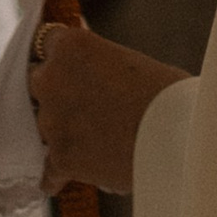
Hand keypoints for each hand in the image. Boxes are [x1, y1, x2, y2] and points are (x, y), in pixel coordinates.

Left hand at [28, 22, 188, 194]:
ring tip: (90, 142)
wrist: (179, 137)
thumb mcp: (127, 61)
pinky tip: (67, 175)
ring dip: (59, 132)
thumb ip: (97, 61)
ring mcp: (52, 122)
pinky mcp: (60, 159)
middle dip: (54, 92)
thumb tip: (88, 60)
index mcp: (71, 46)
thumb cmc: (165, 93)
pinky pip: (48, 170)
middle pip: (36, 82)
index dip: (59, 56)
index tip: (66, 66)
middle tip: (80, 105)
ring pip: (42, 126)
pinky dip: (57, 174)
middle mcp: (52, 79)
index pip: (47, 42)